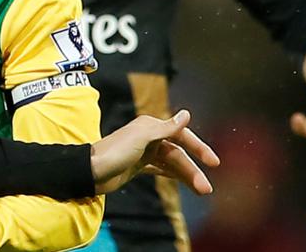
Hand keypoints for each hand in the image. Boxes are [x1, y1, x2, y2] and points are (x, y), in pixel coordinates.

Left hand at [91, 110, 219, 194]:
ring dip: (186, 176)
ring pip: (171, 163)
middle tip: (206, 189)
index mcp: (149, 126)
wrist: (91, 172)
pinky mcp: (137, 166)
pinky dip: (172, 175)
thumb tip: (187, 114)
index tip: (214, 162)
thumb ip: (166, 127)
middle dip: (192, 170)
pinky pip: (160, 169)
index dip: (198, 147)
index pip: (180, 135)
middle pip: (177, 153)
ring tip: (201, 191)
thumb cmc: (115, 152)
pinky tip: (183, 183)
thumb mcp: (142, 138)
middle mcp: (148, 137)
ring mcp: (143, 153)